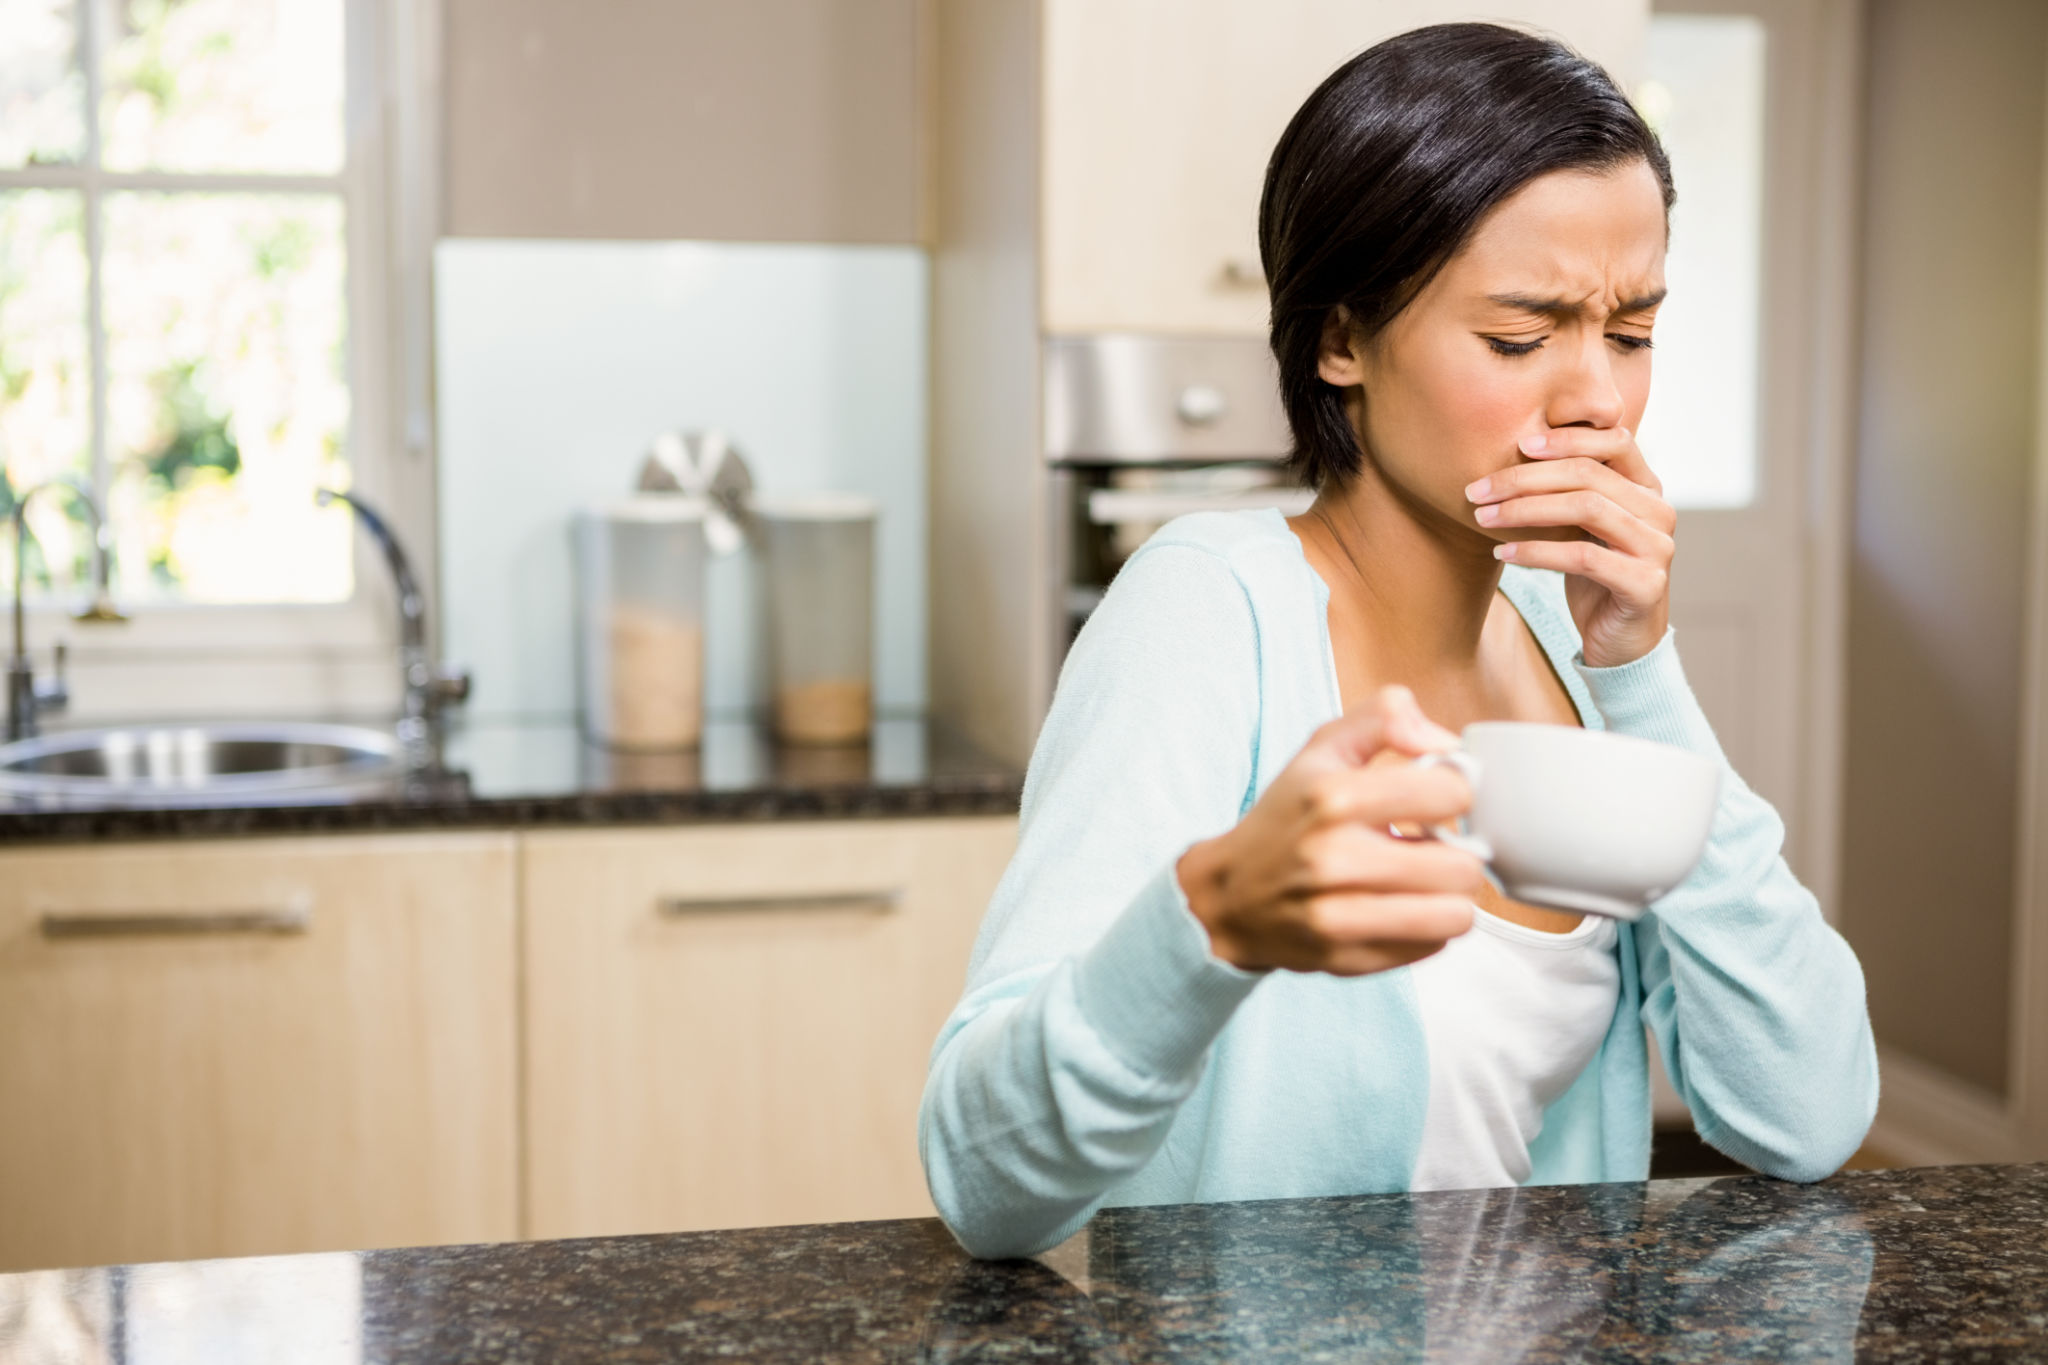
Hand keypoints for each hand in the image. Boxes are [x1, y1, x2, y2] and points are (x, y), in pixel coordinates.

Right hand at [1177, 685, 1485, 974]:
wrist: (1228, 896)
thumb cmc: (1285, 819)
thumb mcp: (1322, 748)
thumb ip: (1385, 717)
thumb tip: (1447, 742)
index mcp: (1332, 797)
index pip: (1452, 792)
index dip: (1454, 791)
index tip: (1434, 798)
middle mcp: (1334, 859)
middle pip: (1462, 864)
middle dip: (1456, 851)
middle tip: (1430, 847)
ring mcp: (1338, 917)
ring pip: (1455, 914)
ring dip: (1448, 896)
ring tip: (1421, 881)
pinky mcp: (1347, 959)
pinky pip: (1432, 947)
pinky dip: (1427, 928)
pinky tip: (1400, 908)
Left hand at [1466, 426, 1675, 667]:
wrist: (1621, 642)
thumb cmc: (1595, 577)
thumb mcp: (1583, 527)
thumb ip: (1571, 492)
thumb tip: (1517, 452)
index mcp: (1647, 489)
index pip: (1615, 441)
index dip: (1569, 437)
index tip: (1520, 444)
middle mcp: (1659, 512)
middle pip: (1589, 475)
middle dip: (1525, 478)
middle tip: (1478, 490)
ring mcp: (1657, 548)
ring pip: (1586, 508)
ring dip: (1525, 511)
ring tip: (1483, 517)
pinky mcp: (1645, 584)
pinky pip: (1583, 557)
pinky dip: (1537, 552)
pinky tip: (1504, 553)